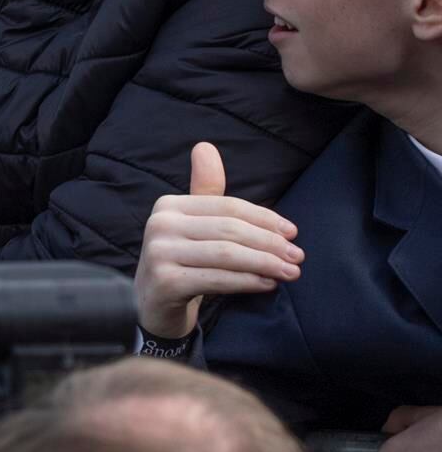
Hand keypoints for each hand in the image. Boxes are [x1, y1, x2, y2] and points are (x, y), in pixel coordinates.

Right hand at [132, 142, 301, 339]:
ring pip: (226, 254)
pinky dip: (247, 282)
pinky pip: (217, 279)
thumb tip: (205, 146)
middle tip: (298, 256)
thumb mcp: (194, 224)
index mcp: (168, 205)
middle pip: (229, 230)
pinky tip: (267, 284)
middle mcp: (159, 224)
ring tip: (290, 272)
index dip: (264, 218)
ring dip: (265, 263)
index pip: (227, 207)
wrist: (154, 305)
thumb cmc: (183, 261)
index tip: (292, 232)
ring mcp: (159, 253)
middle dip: (269, 243)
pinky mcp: (165, 282)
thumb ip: (205, 190)